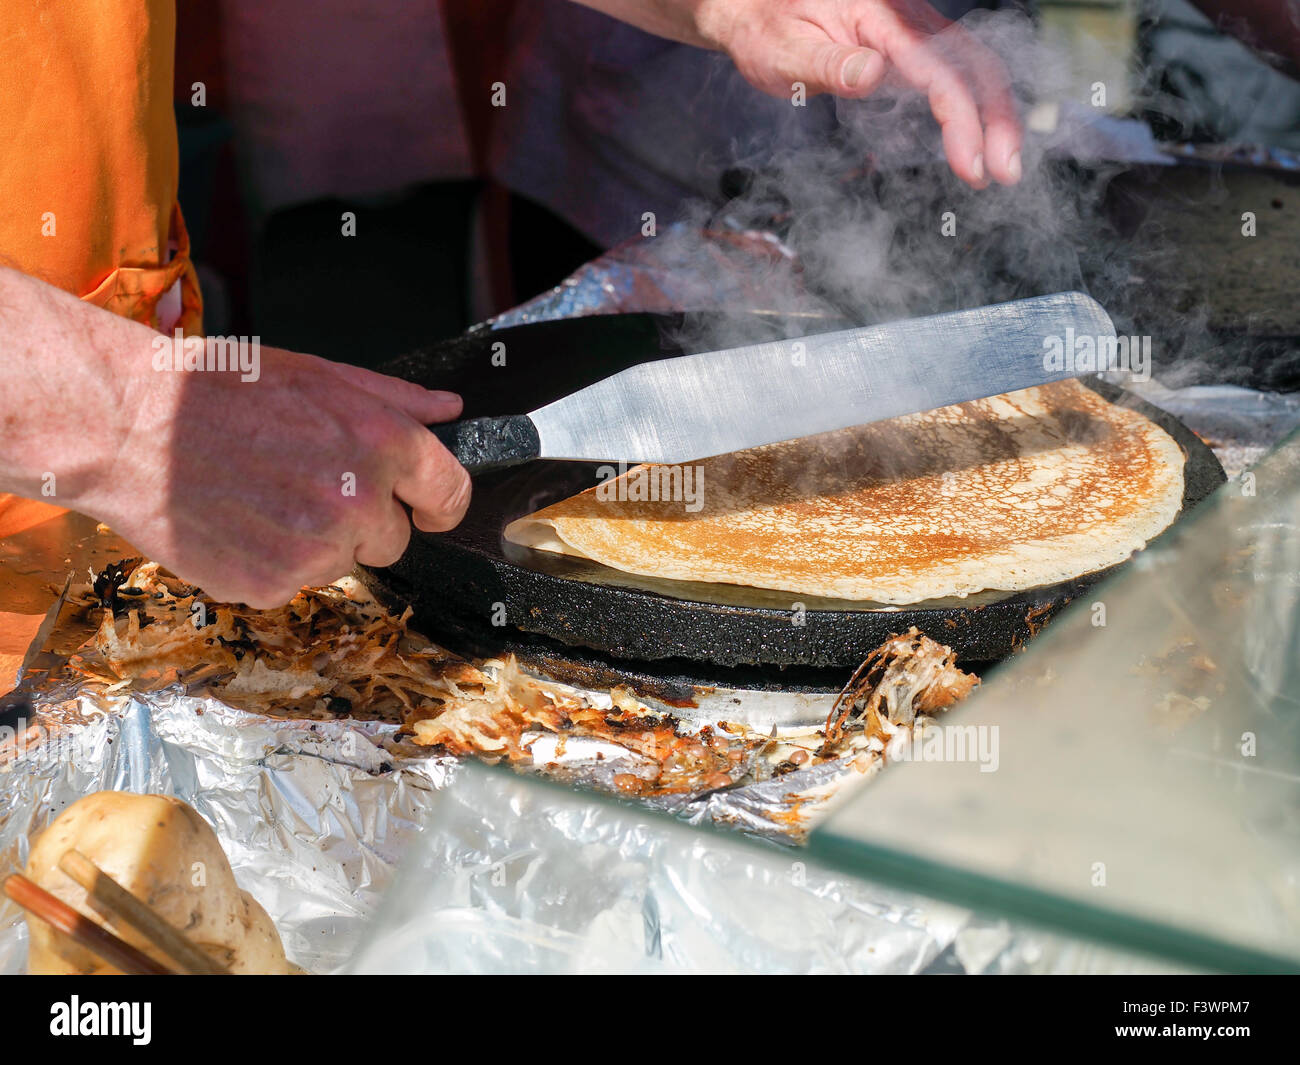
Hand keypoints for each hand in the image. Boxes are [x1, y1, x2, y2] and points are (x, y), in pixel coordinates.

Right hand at [88, 345, 470, 608]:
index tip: (422, 505)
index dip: (436, 502)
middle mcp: (358, 503)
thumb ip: (395, 400)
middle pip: (394, 538)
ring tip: (263, 495)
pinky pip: (294, 583)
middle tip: (307, 482)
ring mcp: (315, 551)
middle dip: (364, 518)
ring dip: (316, 540)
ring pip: (343, 562)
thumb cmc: (219, 390)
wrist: (129, 426)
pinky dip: (273, 562)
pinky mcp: (271, 585)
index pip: (450, 497)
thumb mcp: (318, 374)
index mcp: (381, 445)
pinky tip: (240, 521)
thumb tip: (449, 411)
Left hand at [576, 0, 1021, 186]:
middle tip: (1006, 174)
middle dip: (997, 120)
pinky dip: (977, 106)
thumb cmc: (764, 27)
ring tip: (1002, 167)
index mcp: (881, 18)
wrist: (754, 5)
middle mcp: (907, 19)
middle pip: (974, 64)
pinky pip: (958, 71)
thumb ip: (828, 63)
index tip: (972, 165)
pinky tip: (980, 141)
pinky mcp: (911, 47)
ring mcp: (914, 32)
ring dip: (994, 116)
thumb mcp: (783, 49)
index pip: (938, 70)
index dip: (962, 120)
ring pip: (974, 67)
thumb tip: (873, 74)